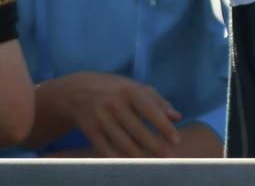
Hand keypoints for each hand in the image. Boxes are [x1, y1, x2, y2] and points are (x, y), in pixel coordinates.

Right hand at [59, 71, 182, 157]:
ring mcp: (101, 118)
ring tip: (154, 166)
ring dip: (140, 157)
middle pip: (137, 131)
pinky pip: (107, 151)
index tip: (177, 140)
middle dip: (155, 146)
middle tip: (170, 159)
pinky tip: (133, 167)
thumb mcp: (136, 88)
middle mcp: (114, 104)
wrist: (77, 91)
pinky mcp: (90, 131)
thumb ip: (158, 101)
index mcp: (129, 90)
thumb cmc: (116, 90)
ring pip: (123, 144)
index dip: (164, 126)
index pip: (150, 110)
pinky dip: (121, 160)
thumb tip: (177, 117)